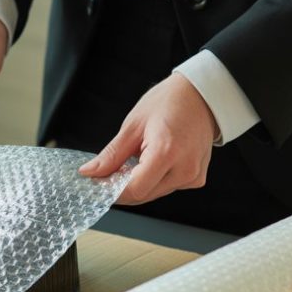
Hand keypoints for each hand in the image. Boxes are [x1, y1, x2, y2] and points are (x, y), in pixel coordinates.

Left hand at [78, 73, 218, 204]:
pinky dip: (153, 181)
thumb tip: (90, 173)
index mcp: (166, 152)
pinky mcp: (196, 179)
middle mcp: (184, 169)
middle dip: (122, 188)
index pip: (134, 189)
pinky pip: (166, 188)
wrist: (201, 96)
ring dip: (137, 184)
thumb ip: (111, 155)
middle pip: (143, 195)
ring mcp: (192, 176)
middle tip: (110, 172)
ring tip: (134, 161)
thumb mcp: (133, 125)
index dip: (112, 190)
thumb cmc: (170, 102)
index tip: (98, 183)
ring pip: (153, 194)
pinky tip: (151, 163)